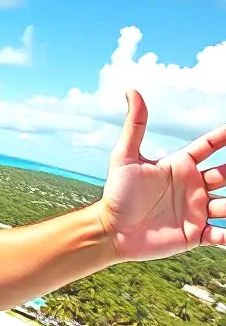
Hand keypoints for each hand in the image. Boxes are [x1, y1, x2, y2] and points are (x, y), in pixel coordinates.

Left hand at [98, 90, 225, 261]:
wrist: (111, 230)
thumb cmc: (116, 193)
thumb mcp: (124, 158)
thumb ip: (134, 126)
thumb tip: (131, 90)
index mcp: (181, 165)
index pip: (210, 146)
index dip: (225, 135)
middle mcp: (194, 186)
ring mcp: (197, 210)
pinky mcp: (196, 233)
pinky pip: (221, 234)